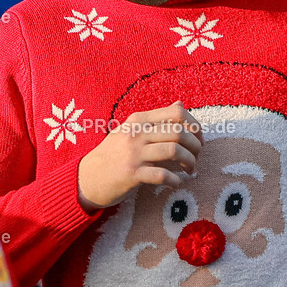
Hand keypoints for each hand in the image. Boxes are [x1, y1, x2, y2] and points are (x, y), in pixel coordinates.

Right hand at [77, 101, 203, 211]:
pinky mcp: (132, 174)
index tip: (198, 139)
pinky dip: (175, 180)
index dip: (195, 126)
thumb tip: (180, 104)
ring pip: (174, 151)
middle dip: (195, 146)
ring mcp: (134, 154)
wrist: (87, 177)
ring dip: (189, 162)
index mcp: (138, 120)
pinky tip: (176, 182)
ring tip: (190, 169)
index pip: (176, 113)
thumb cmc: (113, 154)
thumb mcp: (130, 130)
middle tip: (196, 157)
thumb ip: (155, 119)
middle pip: (179, 132)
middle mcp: (137, 133)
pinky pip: (162, 175)